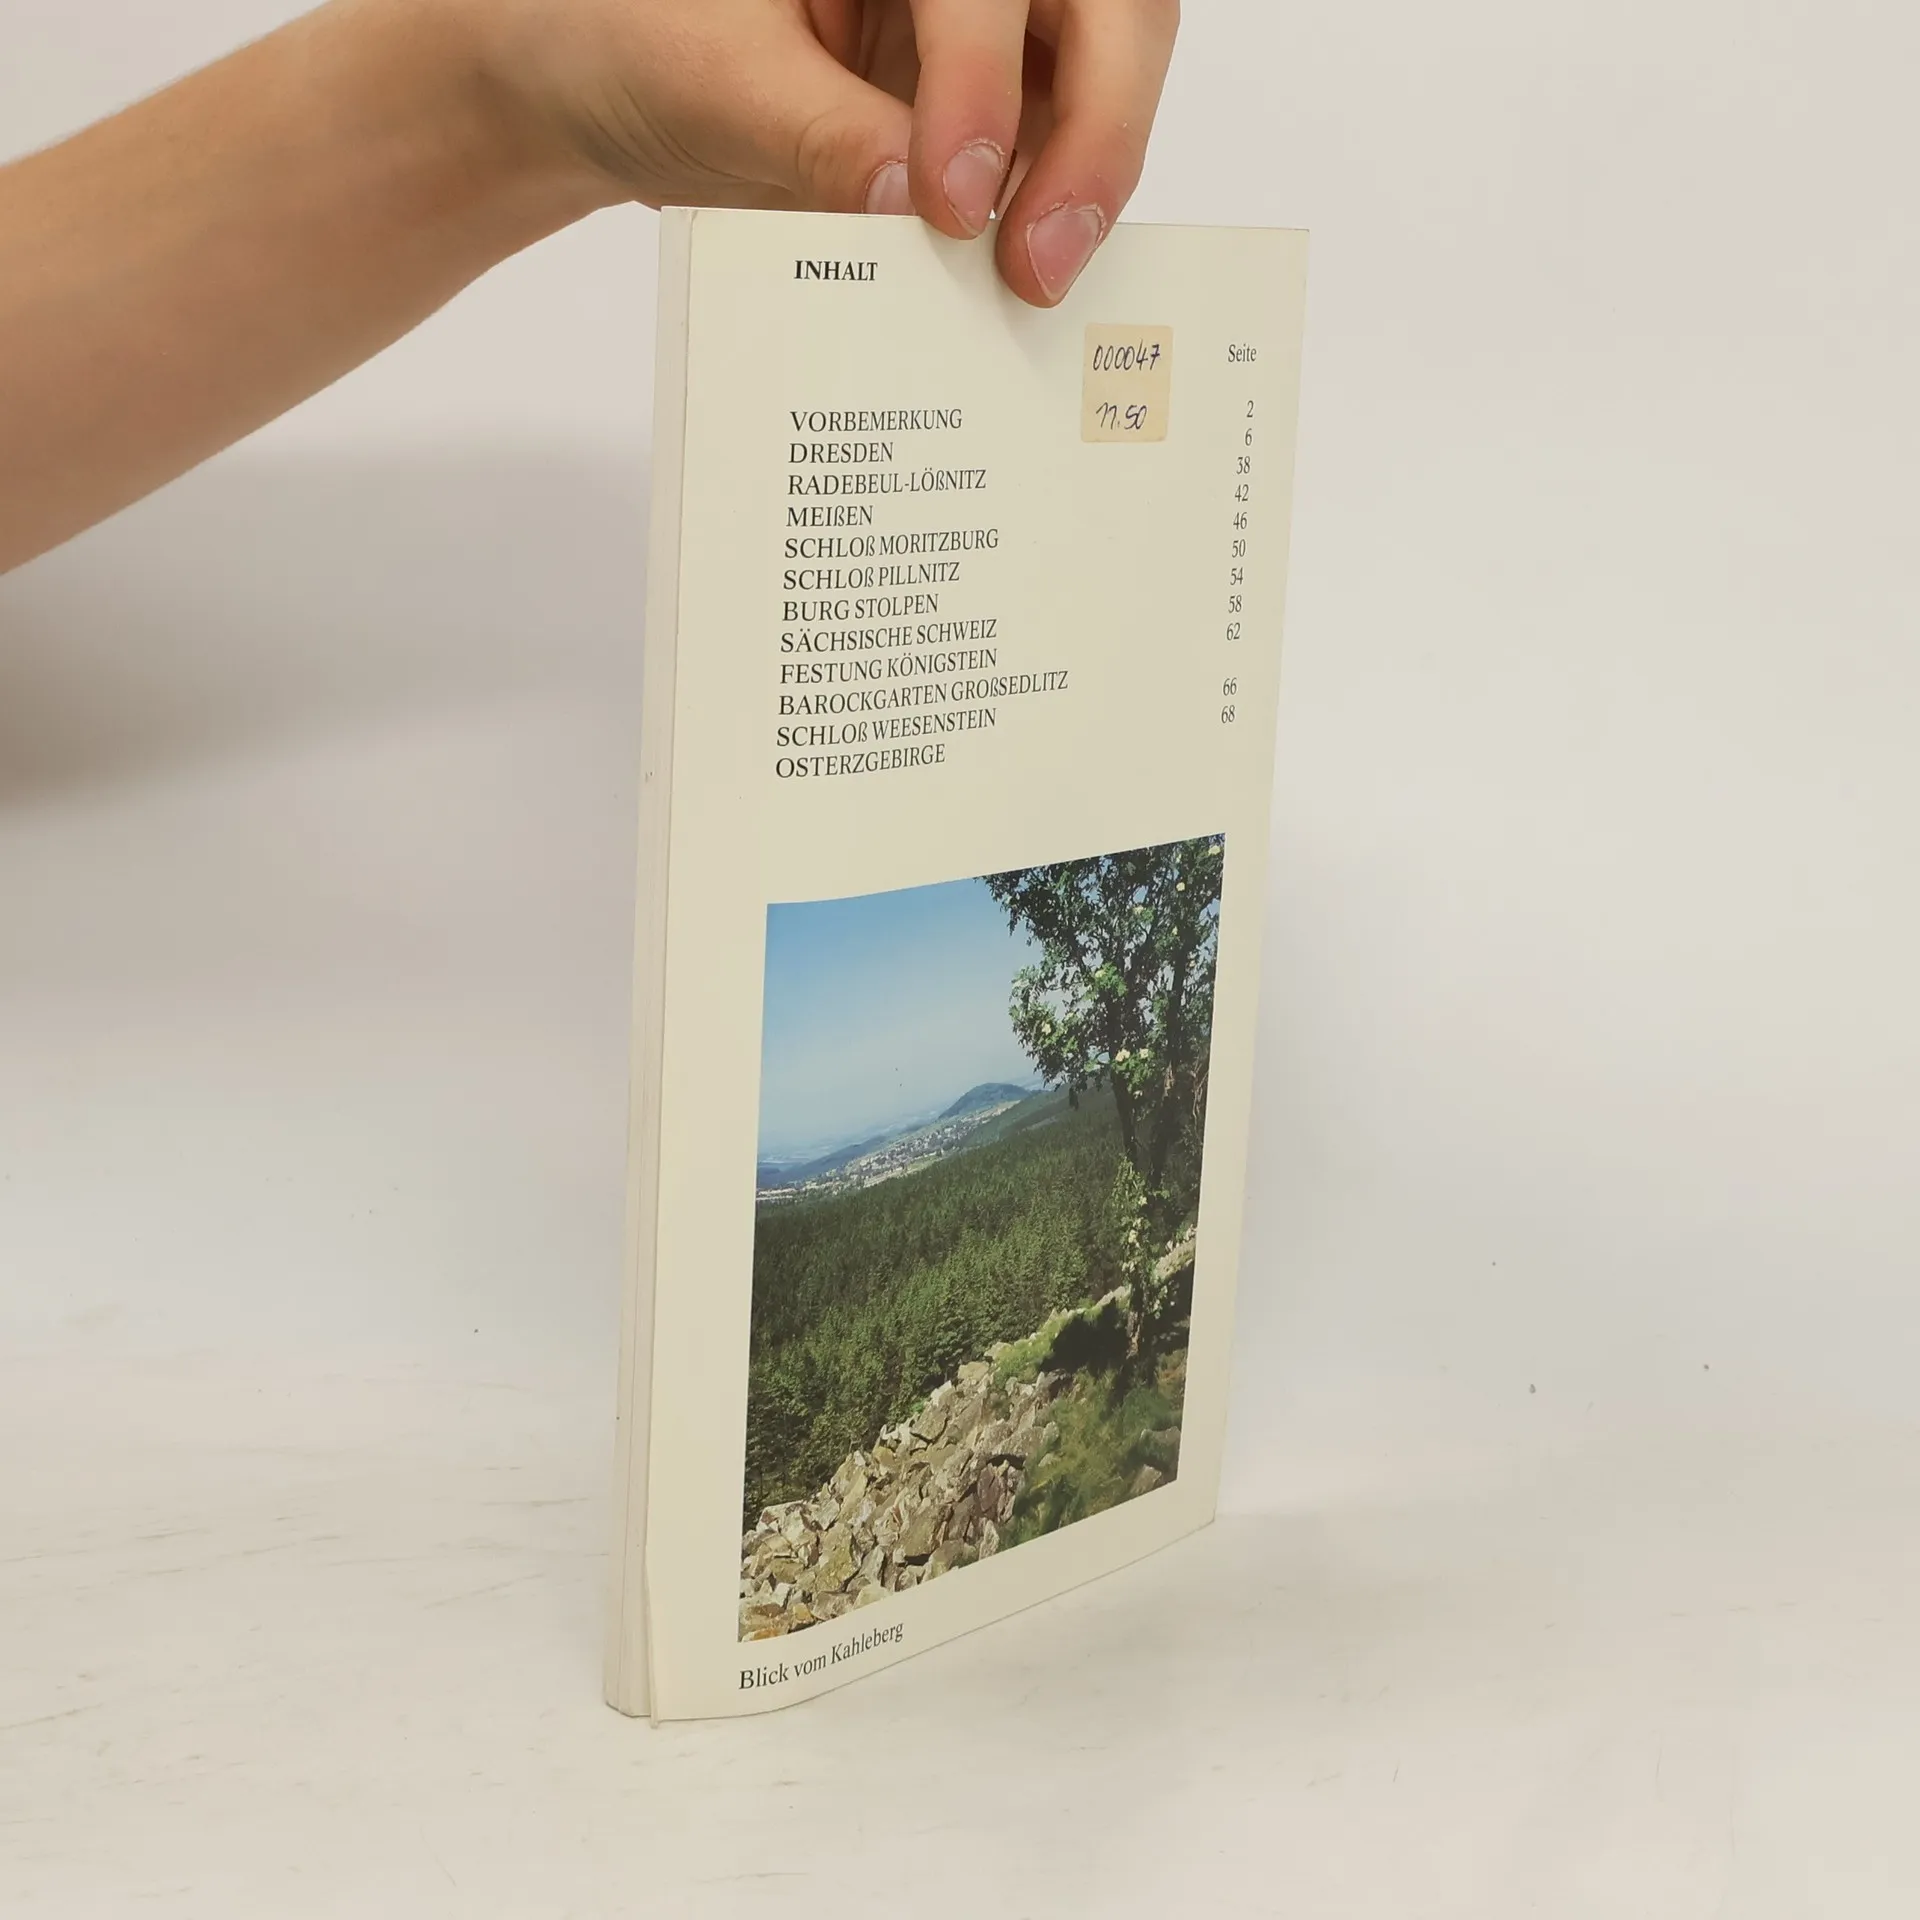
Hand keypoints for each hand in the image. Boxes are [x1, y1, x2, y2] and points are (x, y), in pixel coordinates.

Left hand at [458, 0, 1180, 304]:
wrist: (595, 90)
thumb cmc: (636, 39)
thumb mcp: (712, 79)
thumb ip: (815, 135)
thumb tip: (910, 207)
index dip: (984, 80)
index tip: (951, 199)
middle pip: (1107, 14)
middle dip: (1094, 132)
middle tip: (1040, 261)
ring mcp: (985, 34)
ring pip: (1100, 83)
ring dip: (1082, 185)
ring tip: (1031, 286)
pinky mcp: (985, 114)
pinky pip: (1051, 159)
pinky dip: (1046, 220)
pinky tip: (1021, 285)